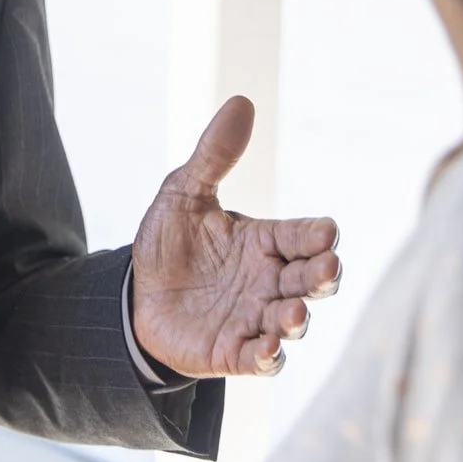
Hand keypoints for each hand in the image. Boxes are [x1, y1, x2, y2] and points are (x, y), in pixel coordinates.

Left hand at [130, 96, 340, 376]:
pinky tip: (268, 350)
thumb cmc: (171, 244)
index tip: (326, 232)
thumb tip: (242, 101)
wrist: (136, 299)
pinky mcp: (237, 351)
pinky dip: (270, 357)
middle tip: (326, 269)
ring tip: (292, 316)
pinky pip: (263, 359)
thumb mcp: (183, 194)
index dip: (317, 235)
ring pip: (293, 321)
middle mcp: (270, 280)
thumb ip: (214, 155)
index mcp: (265, 241)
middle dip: (323, 275)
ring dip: (297, 320)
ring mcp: (256, 318)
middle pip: (311, 279)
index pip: (303, 235)